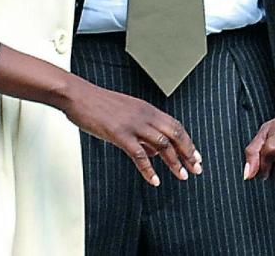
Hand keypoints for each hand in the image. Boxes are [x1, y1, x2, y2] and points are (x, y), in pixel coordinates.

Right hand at [63, 80, 201, 187]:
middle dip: (188, 153)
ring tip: (181, 176)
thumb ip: (142, 130)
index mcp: (146, 108)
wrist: (79, 95)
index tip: (196, 156)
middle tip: (196, 169)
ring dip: (174, 162)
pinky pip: (139, 154)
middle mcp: (144, 114)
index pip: (175, 125)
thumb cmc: (99, 104)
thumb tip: (156, 152)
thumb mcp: (126, 114)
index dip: (188, 142)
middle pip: (174, 133)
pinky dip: (149, 169)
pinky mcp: (119, 133)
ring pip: (162, 144)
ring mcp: (132, 124)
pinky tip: (154, 180)